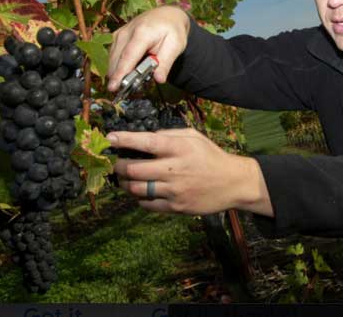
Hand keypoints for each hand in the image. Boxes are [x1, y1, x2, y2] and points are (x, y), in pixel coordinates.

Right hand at [107, 5, 189, 89]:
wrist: (167, 16)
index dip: (120, 73)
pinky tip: (127, 72)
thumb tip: (159, 79)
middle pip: (117, 59)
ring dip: (117, 72)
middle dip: (117, 77)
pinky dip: (118, 66)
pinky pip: (113, 55)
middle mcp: (127, 32)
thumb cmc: (172, 31)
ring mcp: (120, 33)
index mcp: (143, 33)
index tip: (114, 87)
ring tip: (127, 83)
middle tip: (123, 93)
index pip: (128, 56)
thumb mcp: (176, 46)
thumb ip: (166, 63)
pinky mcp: (117, 37)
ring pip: (112, 58)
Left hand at [108, 128, 272, 215]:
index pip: (146, 142)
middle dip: (118, 166)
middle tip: (114, 163)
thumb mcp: (194, 137)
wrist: (233, 183)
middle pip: (133, 169)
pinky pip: (148, 205)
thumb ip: (169, 134)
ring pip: (137, 189)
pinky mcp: (176, 207)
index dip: (124, 139)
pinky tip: (140, 192)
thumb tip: (144, 137)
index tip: (109, 138)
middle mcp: (175, 169)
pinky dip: (139, 198)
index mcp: (179, 148)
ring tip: (124, 179)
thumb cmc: (211, 156)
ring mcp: (175, 191)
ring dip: (125, 184)